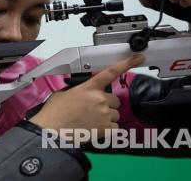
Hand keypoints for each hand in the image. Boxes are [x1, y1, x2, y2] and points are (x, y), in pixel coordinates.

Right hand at [29, 54, 144, 140]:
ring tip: (91, 120)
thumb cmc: (55, 113)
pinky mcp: (106, 128)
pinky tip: (95, 128)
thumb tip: (83, 91)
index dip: (127, 63)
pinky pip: (115, 127)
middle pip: (114, 99)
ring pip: (115, 113)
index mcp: (89, 87)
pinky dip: (108, 129)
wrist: (52, 131)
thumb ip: (78, 88)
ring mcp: (104, 113)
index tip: (138, 58)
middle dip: (107, 104)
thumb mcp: (64, 92)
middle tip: (93, 110)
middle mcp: (99, 99)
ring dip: (107, 117)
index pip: (111, 72)